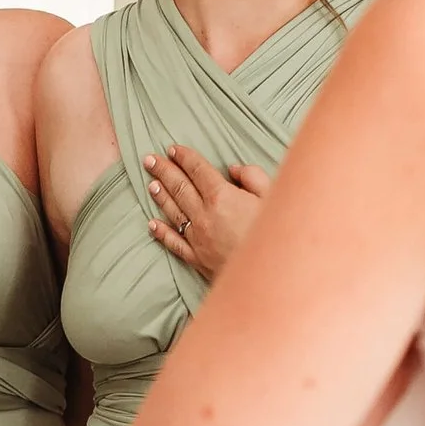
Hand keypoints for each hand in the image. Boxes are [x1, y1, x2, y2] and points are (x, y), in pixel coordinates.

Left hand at [145, 146, 271, 283]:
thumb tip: (233, 169)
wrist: (270, 276)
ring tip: (150, 183)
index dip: (184, 157)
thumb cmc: (275, 234)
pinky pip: (174, 243)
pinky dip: (161, 232)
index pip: (197, 170)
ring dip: (160, 196)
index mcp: (222, 197)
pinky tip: (152, 224)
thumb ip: (253, 177)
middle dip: (163, 171)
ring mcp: (198, 238)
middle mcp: (204, 215)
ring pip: (173, 212)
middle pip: (179, 187)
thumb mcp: (273, 197)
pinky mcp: (197, 259)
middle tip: (149, 159)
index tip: (172, 149)